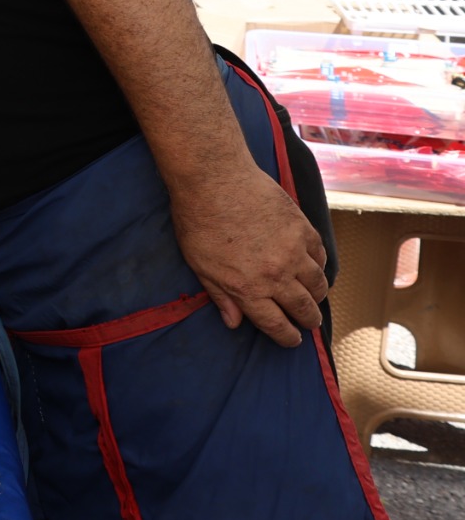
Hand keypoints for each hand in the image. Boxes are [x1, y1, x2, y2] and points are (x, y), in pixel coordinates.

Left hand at [169, 163, 329, 345]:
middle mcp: (276, 275)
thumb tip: (234, 323)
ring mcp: (293, 252)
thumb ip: (220, 296)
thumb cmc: (198, 222)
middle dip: (308, 321)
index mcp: (248, 289)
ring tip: (314, 299)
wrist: (215, 180)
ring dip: (317, 296)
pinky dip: (320, 266)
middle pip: (303, 308)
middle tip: (309, 323)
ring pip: (318, 284)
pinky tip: (315, 268)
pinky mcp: (303, 229)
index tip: (292, 340)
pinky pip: (320, 256)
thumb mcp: (199, 265)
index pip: (276, 325)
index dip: (287, 337)